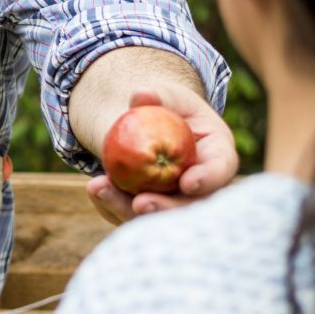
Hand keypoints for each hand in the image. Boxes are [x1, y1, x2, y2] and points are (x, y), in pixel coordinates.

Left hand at [85, 83, 236, 224]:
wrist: (153, 129)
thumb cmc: (169, 109)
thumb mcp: (168, 97)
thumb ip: (159, 96)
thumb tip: (141, 95)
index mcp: (217, 156)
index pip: (219, 171)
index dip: (207, 179)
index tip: (187, 183)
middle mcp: (202, 186)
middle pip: (189, 206)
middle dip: (164, 209)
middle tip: (139, 204)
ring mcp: (177, 202)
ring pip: (156, 218)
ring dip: (126, 208)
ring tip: (99, 188)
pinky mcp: (151, 209)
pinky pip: (131, 215)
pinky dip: (111, 204)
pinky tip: (95, 189)